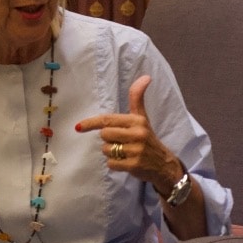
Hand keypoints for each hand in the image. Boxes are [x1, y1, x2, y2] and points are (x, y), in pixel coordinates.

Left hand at [75, 75, 181, 192]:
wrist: (163, 163)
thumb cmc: (147, 138)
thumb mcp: (142, 117)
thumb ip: (137, 97)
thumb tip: (145, 76)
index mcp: (137, 120)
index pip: (108, 120)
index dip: (91, 123)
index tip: (78, 127)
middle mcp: (137, 133)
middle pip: (104, 135)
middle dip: (108, 139)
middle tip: (121, 141)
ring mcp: (136, 150)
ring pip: (106, 150)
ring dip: (111, 153)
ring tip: (125, 152)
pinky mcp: (134, 165)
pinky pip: (111, 164)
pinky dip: (115, 165)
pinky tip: (126, 162)